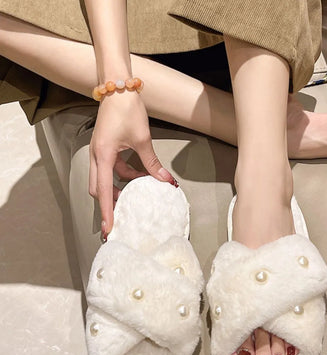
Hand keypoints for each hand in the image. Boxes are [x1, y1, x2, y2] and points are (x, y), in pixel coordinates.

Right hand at [89, 91, 174, 239]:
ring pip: (105, 179)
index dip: (107, 212)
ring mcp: (99, 152)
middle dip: (110, 202)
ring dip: (120, 187)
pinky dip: (124, 174)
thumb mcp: (142, 139)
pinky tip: (139, 175)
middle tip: (123, 215)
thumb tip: (164, 180)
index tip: (108, 229)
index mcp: (103, 156)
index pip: (103, 192)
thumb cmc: (127, 110)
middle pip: (99, 188)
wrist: (118, 88)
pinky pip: (112, 168)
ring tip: (138, 192)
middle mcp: (96, 156)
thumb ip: (151, 162)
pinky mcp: (105, 148)